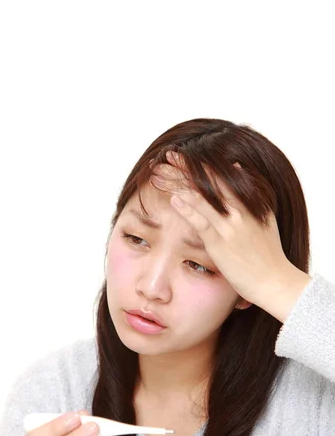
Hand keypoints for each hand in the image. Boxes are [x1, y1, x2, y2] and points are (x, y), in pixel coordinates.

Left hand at [150, 151, 290, 306]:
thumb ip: (251, 192)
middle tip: (168, 154)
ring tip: (161, 173)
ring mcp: (229, 225)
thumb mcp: (264, 216)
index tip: (184, 155)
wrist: (274, 280)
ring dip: (179, 184)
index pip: (221, 175)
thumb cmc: (268, 252)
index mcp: (250, 201)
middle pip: (209, 182)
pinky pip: (201, 222)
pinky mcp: (220, 243)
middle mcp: (239, 210)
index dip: (201, 164)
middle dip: (187, 167)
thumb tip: (236, 166)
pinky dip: (187, 209)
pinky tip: (174, 199)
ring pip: (201, 198)